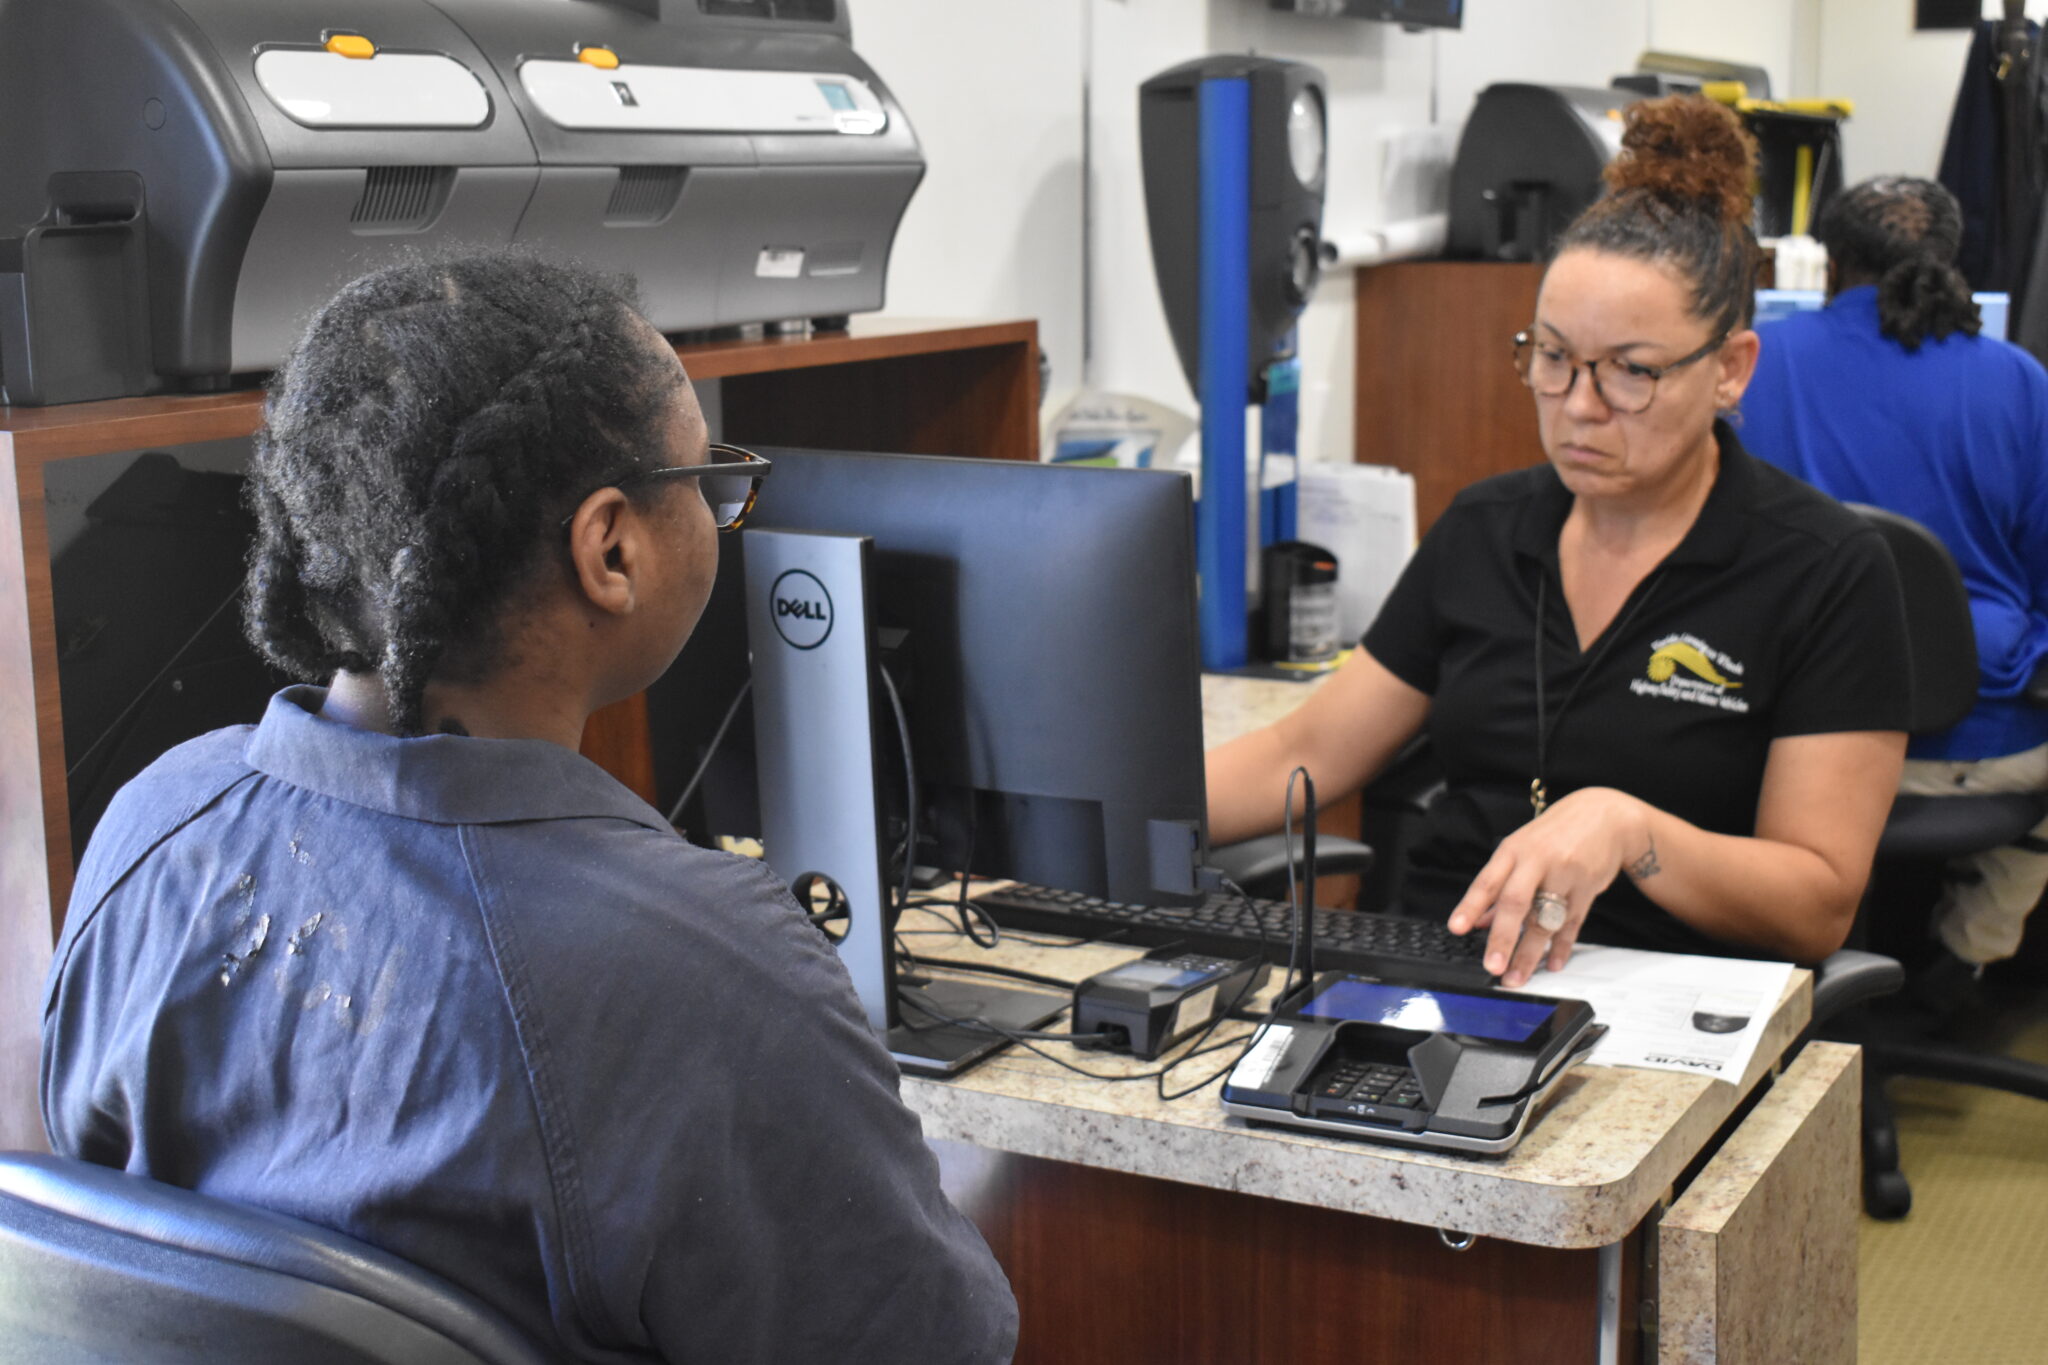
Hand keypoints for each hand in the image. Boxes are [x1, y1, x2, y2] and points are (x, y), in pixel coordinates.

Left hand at [1446, 788, 1650, 987]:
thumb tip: (1478, 920)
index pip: (1487, 881)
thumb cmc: (1554, 835)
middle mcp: (1537, 861)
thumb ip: (1500, 884)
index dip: (1470, 906)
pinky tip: (1552, 964)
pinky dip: (1561, 946)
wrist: (1604, 815)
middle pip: (1516, 902)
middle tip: (1493, 966)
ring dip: (1530, 953)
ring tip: (1517, 977)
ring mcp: (1565, 874)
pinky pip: (1572, 923)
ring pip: (1544, 920)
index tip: (1456, 928)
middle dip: (1503, 938)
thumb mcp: (1521, 850)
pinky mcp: (1588, 888)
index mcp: (1513, 851)